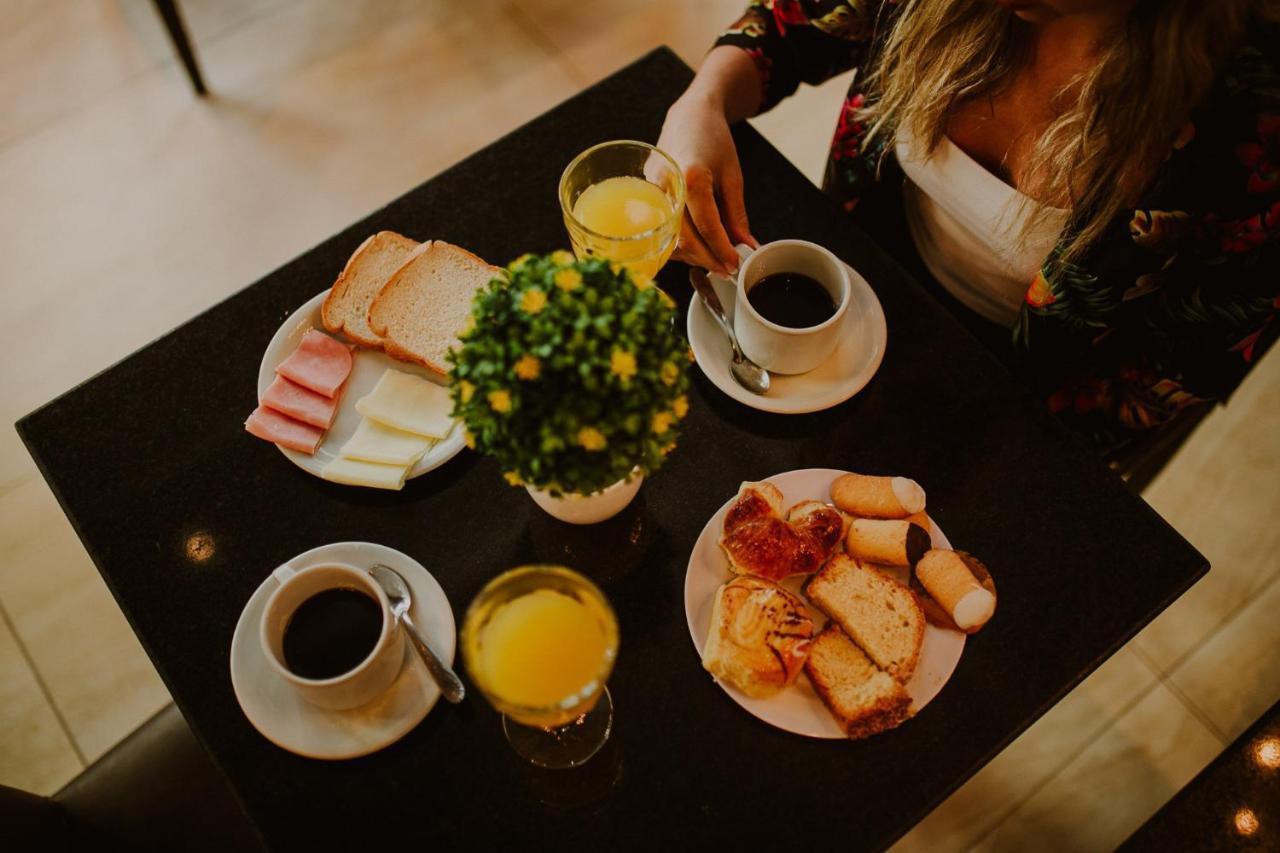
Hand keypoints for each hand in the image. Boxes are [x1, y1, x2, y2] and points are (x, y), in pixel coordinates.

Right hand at [657, 93, 758, 274]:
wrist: (689, 116)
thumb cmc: (712, 139)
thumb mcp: (732, 175)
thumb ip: (736, 214)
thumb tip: (746, 246)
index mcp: (691, 176)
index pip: (707, 226)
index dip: (722, 250)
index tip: (734, 264)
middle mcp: (666, 185)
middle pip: (684, 238)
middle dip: (707, 259)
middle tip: (725, 269)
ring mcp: (651, 191)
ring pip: (668, 238)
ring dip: (691, 255)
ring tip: (711, 258)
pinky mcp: (644, 195)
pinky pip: (659, 228)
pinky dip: (677, 243)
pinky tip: (693, 246)